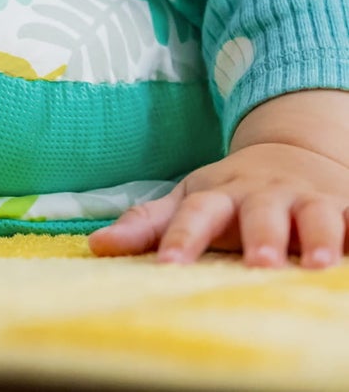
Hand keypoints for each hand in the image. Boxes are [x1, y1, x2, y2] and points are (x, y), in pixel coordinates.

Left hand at [88, 141, 348, 266]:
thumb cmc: (231, 192)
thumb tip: (96, 246)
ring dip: (317, 236)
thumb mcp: (189, 199)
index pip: (195, 214)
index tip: (168, 266)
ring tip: (318, 264)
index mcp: (219, 195)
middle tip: (258, 264)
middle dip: (259, 237)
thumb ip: (147, 224)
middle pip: (258, 214)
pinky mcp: (345, 206)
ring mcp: (306, 200)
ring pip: (313, 216)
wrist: (292, 153)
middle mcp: (262, 195)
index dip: (181, 238)